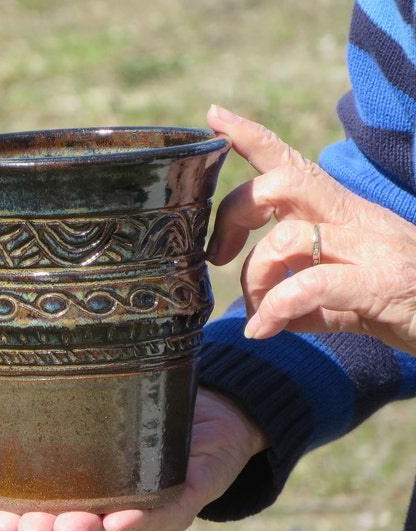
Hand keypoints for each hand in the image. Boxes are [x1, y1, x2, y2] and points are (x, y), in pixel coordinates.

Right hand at [0, 386, 266, 530]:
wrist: (212, 412)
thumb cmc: (146, 416)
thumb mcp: (96, 416)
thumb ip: (52, 430)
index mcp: (90, 499)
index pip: (50, 524)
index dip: (22, 527)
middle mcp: (116, 513)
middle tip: (27, 526)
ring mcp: (150, 510)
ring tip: (68, 522)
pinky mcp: (185, 498)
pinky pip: (163, 517)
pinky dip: (142, 522)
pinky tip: (119, 519)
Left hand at [206, 105, 415, 354]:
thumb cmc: (409, 304)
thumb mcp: (347, 298)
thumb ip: (306, 298)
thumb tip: (267, 314)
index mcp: (342, 214)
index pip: (292, 162)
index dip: (251, 137)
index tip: (215, 118)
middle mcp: (356, 219)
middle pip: (281, 183)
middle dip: (234, 213)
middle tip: (219, 256)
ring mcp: (371, 246)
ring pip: (287, 236)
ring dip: (255, 278)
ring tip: (257, 315)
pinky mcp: (381, 282)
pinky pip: (309, 284)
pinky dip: (276, 308)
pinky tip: (264, 331)